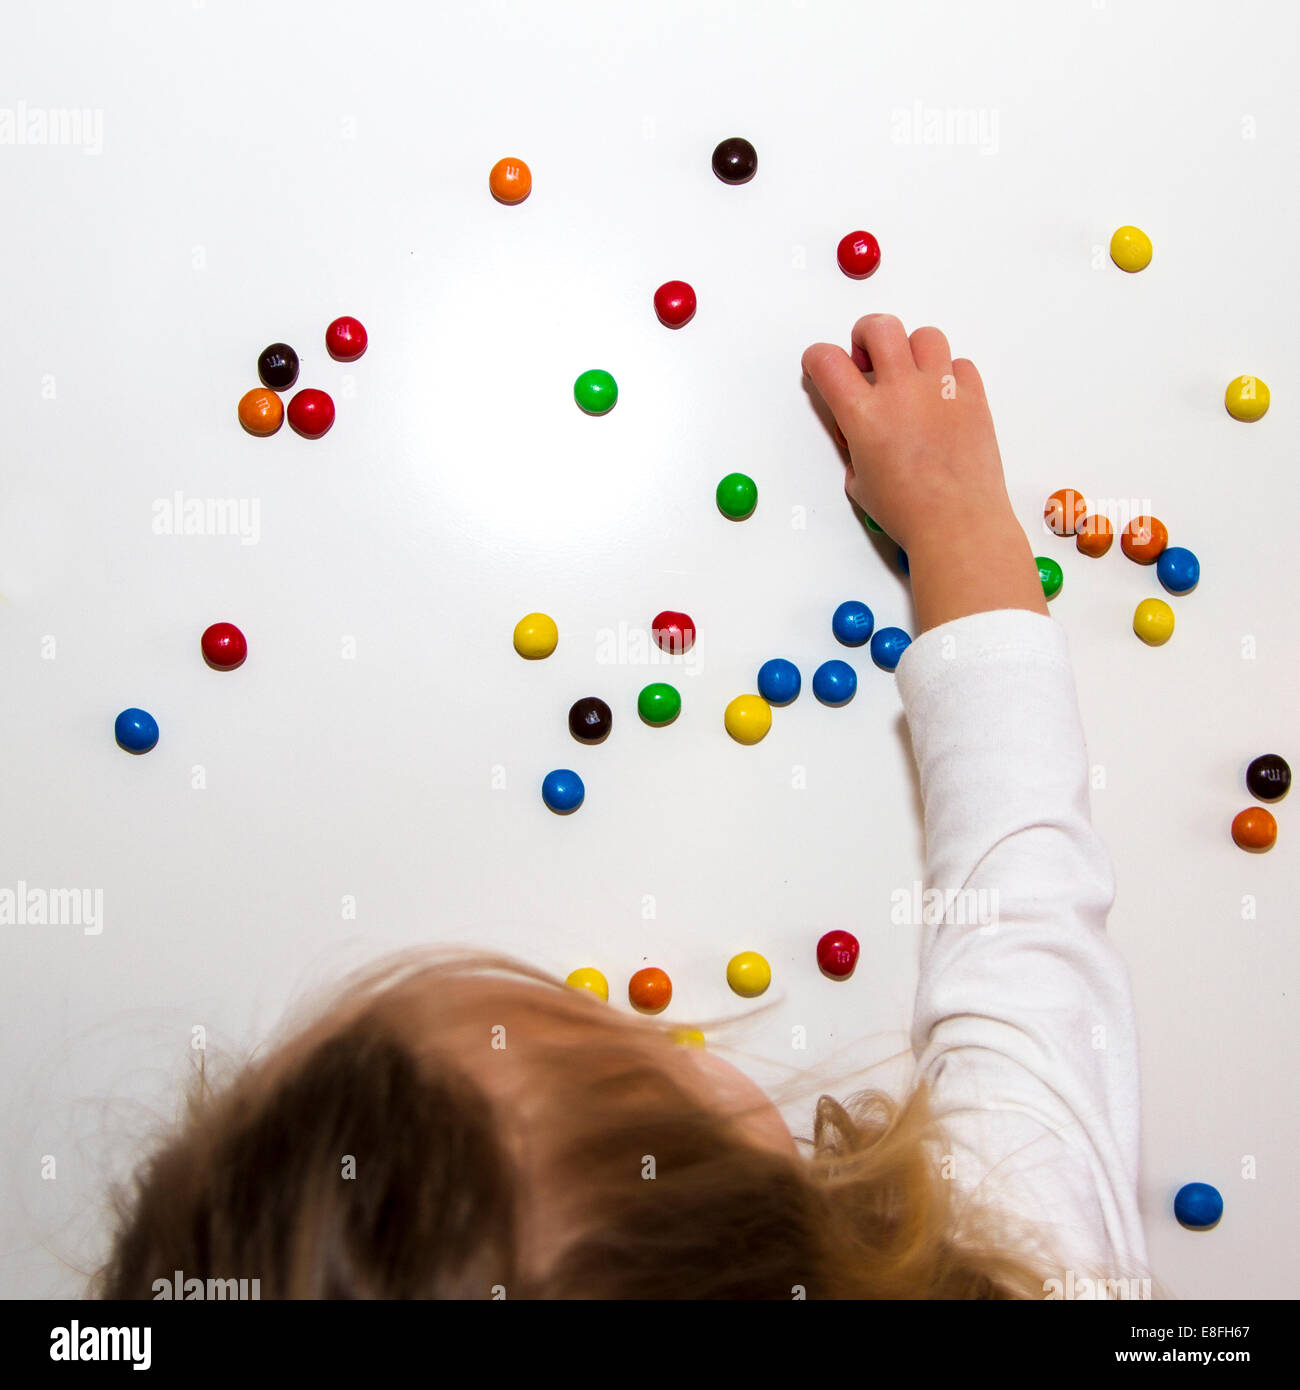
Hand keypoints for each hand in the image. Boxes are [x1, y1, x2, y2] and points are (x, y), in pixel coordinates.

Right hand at [803, 315, 1048, 630]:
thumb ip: (854, 446)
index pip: (827, 361)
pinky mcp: (973, 397)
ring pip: (924, 336)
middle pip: (878, 327)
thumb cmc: (909, 512)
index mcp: (864, 415)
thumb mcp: (860, 483)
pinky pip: (959, 364)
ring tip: (910, 377)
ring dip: (911, 350)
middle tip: (867, 360)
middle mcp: (901, 392)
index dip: (817, 359)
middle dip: (865, 336)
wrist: (958, 524)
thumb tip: (860, 433)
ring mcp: (940, 390)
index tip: (821, 366)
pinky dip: (947, 374)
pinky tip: (941, 399)